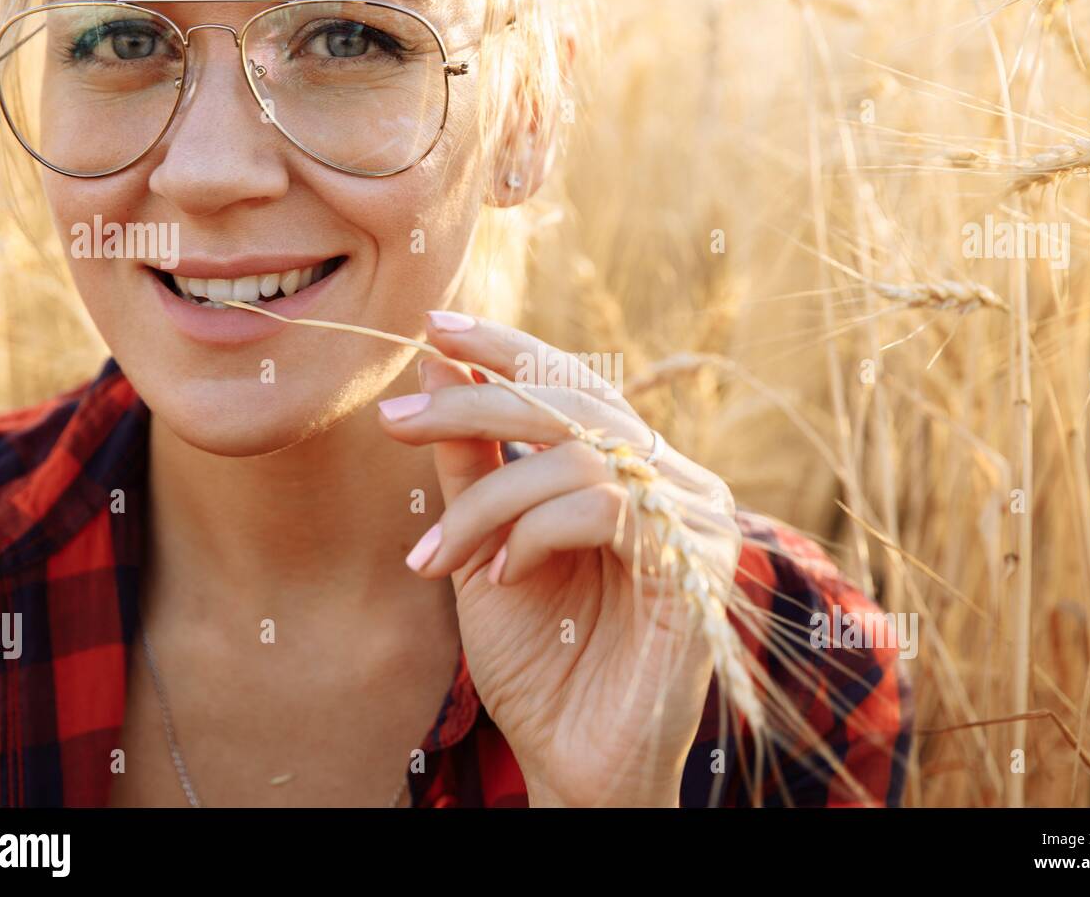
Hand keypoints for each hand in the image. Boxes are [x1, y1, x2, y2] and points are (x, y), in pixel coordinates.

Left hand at [377, 310, 741, 806]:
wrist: (576, 763)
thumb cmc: (540, 660)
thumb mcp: (486, 545)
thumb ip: (475, 461)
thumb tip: (443, 364)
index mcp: (632, 471)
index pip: (572, 383)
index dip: (506, 348)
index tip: (433, 326)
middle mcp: (674, 482)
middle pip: (574, 402)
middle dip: (473, 402)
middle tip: (393, 419)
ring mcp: (692, 520)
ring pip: (578, 455)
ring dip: (490, 502)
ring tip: (438, 558)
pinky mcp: (696, 563)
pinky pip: (603, 506)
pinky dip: (535, 533)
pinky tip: (503, 578)